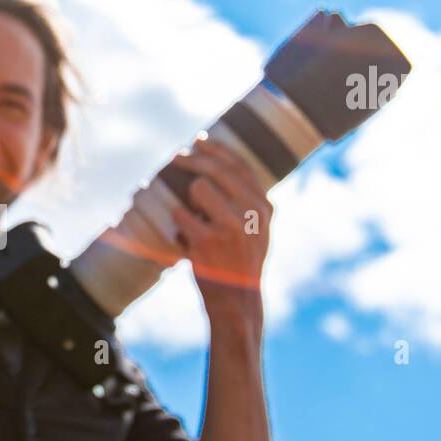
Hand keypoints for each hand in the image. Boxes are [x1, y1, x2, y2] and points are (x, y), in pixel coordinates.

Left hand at [169, 135, 273, 318]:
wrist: (237, 299)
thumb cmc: (241, 262)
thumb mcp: (257, 229)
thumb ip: (246, 200)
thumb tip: (216, 163)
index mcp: (264, 207)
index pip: (240, 166)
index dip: (217, 150)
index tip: (199, 141)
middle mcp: (252, 213)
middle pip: (217, 170)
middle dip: (192, 159)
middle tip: (176, 157)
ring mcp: (231, 226)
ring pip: (198, 187)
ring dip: (188, 201)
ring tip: (193, 221)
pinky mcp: (207, 240)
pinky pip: (181, 214)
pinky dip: (179, 224)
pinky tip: (187, 240)